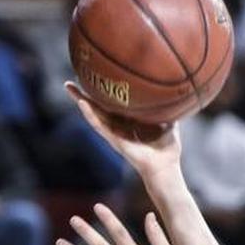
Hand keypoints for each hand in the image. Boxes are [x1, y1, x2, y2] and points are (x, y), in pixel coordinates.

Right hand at [64, 82, 181, 177]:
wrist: (166, 169)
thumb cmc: (167, 150)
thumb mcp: (169, 124)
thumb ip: (169, 110)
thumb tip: (176, 95)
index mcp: (128, 122)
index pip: (112, 104)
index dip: (102, 92)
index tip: (93, 75)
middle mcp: (118, 127)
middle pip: (97, 108)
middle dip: (83, 94)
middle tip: (70, 80)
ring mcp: (114, 134)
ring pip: (94, 115)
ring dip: (80, 101)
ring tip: (68, 87)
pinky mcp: (114, 141)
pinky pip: (100, 127)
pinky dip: (90, 115)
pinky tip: (82, 104)